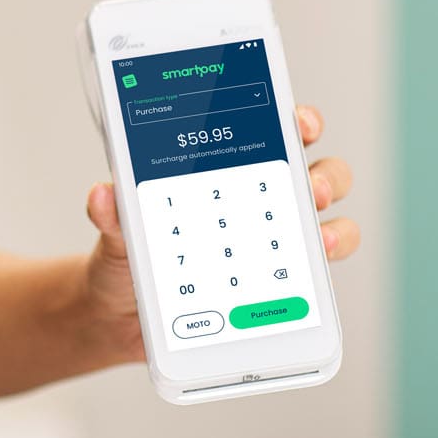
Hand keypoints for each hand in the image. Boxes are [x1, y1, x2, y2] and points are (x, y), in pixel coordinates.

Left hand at [78, 105, 358, 367]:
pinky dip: (319, 282)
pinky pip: (316, 280)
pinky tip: (305, 288)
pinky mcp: (279, 290)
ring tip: (320, 242)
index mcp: (229, 171)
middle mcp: (264, 201)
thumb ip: (113, 214)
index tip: (301, 123)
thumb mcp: (117, 233)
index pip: (277, 132)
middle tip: (311, 189)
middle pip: (321, 173)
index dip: (300, 121)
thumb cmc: (125, 257)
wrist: (119, 316)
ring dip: (336, 229)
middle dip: (325, 176)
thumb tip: (102, 194)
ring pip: (331, 223)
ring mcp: (275, 245)